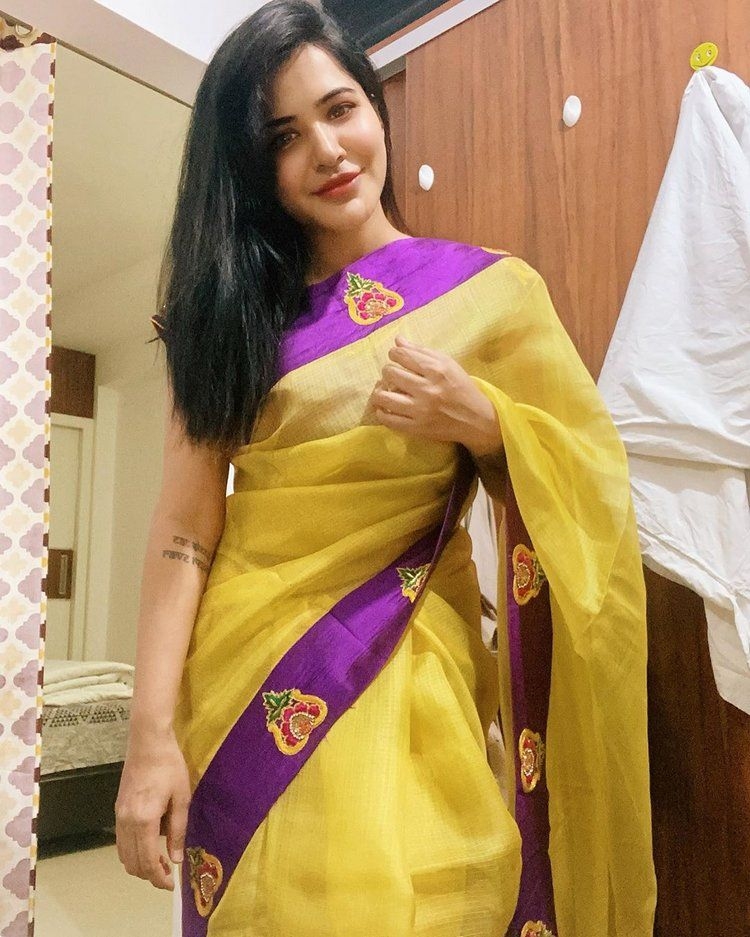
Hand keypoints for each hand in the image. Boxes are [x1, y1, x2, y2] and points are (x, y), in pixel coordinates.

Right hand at [115, 725, 190, 890]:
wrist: (148, 742)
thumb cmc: (169, 766)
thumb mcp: (181, 797)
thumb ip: (178, 830)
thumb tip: (175, 858)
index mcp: (144, 820)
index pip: (146, 861)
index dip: (158, 878)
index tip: (171, 884)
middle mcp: (126, 822)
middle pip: (132, 863)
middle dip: (149, 875)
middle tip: (167, 875)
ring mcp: (119, 815)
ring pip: (123, 854)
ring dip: (139, 864)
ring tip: (159, 862)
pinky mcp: (117, 809)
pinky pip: (120, 841)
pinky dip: (132, 851)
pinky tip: (148, 846)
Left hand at [369, 335, 502, 456]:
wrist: (476, 419)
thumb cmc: (461, 388)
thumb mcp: (448, 364)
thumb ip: (421, 352)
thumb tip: (398, 340)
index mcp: (436, 370)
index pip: (402, 355)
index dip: (394, 354)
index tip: (396, 357)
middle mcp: (427, 389)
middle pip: (390, 373)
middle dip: (388, 371)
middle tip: (393, 375)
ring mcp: (421, 410)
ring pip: (384, 397)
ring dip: (379, 392)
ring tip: (384, 390)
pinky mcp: (417, 428)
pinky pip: (388, 419)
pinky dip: (381, 412)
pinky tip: (384, 408)